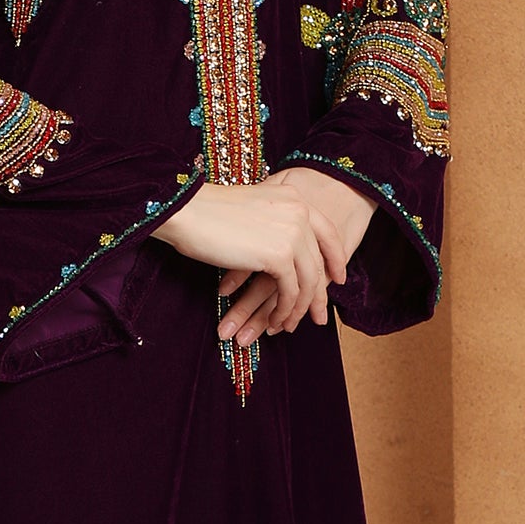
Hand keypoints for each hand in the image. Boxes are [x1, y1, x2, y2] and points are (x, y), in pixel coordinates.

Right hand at [152, 173, 364, 347]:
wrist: (187, 211)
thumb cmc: (206, 213)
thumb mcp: (252, 211)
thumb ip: (272, 224)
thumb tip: (279, 254)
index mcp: (294, 197)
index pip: (327, 231)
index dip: (335, 257)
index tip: (337, 277)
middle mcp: (299, 212)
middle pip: (319, 260)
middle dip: (319, 293)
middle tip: (319, 316)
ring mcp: (292, 233)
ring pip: (308, 281)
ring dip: (298, 308)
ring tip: (289, 326)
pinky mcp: (280, 255)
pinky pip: (291, 292)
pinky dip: (284, 311)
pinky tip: (275, 322)